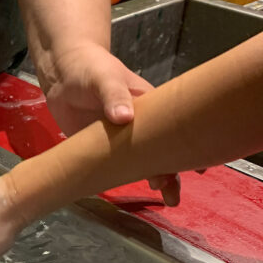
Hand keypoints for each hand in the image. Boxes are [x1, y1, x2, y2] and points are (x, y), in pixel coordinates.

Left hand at [37, 45, 179, 204]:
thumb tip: (125, 117)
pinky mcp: (102, 146)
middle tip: (173, 194)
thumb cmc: (89, 67)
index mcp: (151, 106)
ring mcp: (122, 137)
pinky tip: (130, 188)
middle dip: (173, 172)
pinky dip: (125, 178)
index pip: (177, 128)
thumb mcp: (104, 77)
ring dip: (153, 177)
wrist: (60, 71)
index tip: (201, 167)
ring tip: (165, 196)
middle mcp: (141, 125)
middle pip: (163, 151)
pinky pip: (117, 165)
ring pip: (142, 161)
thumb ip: (113, 95)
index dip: (189, 147)